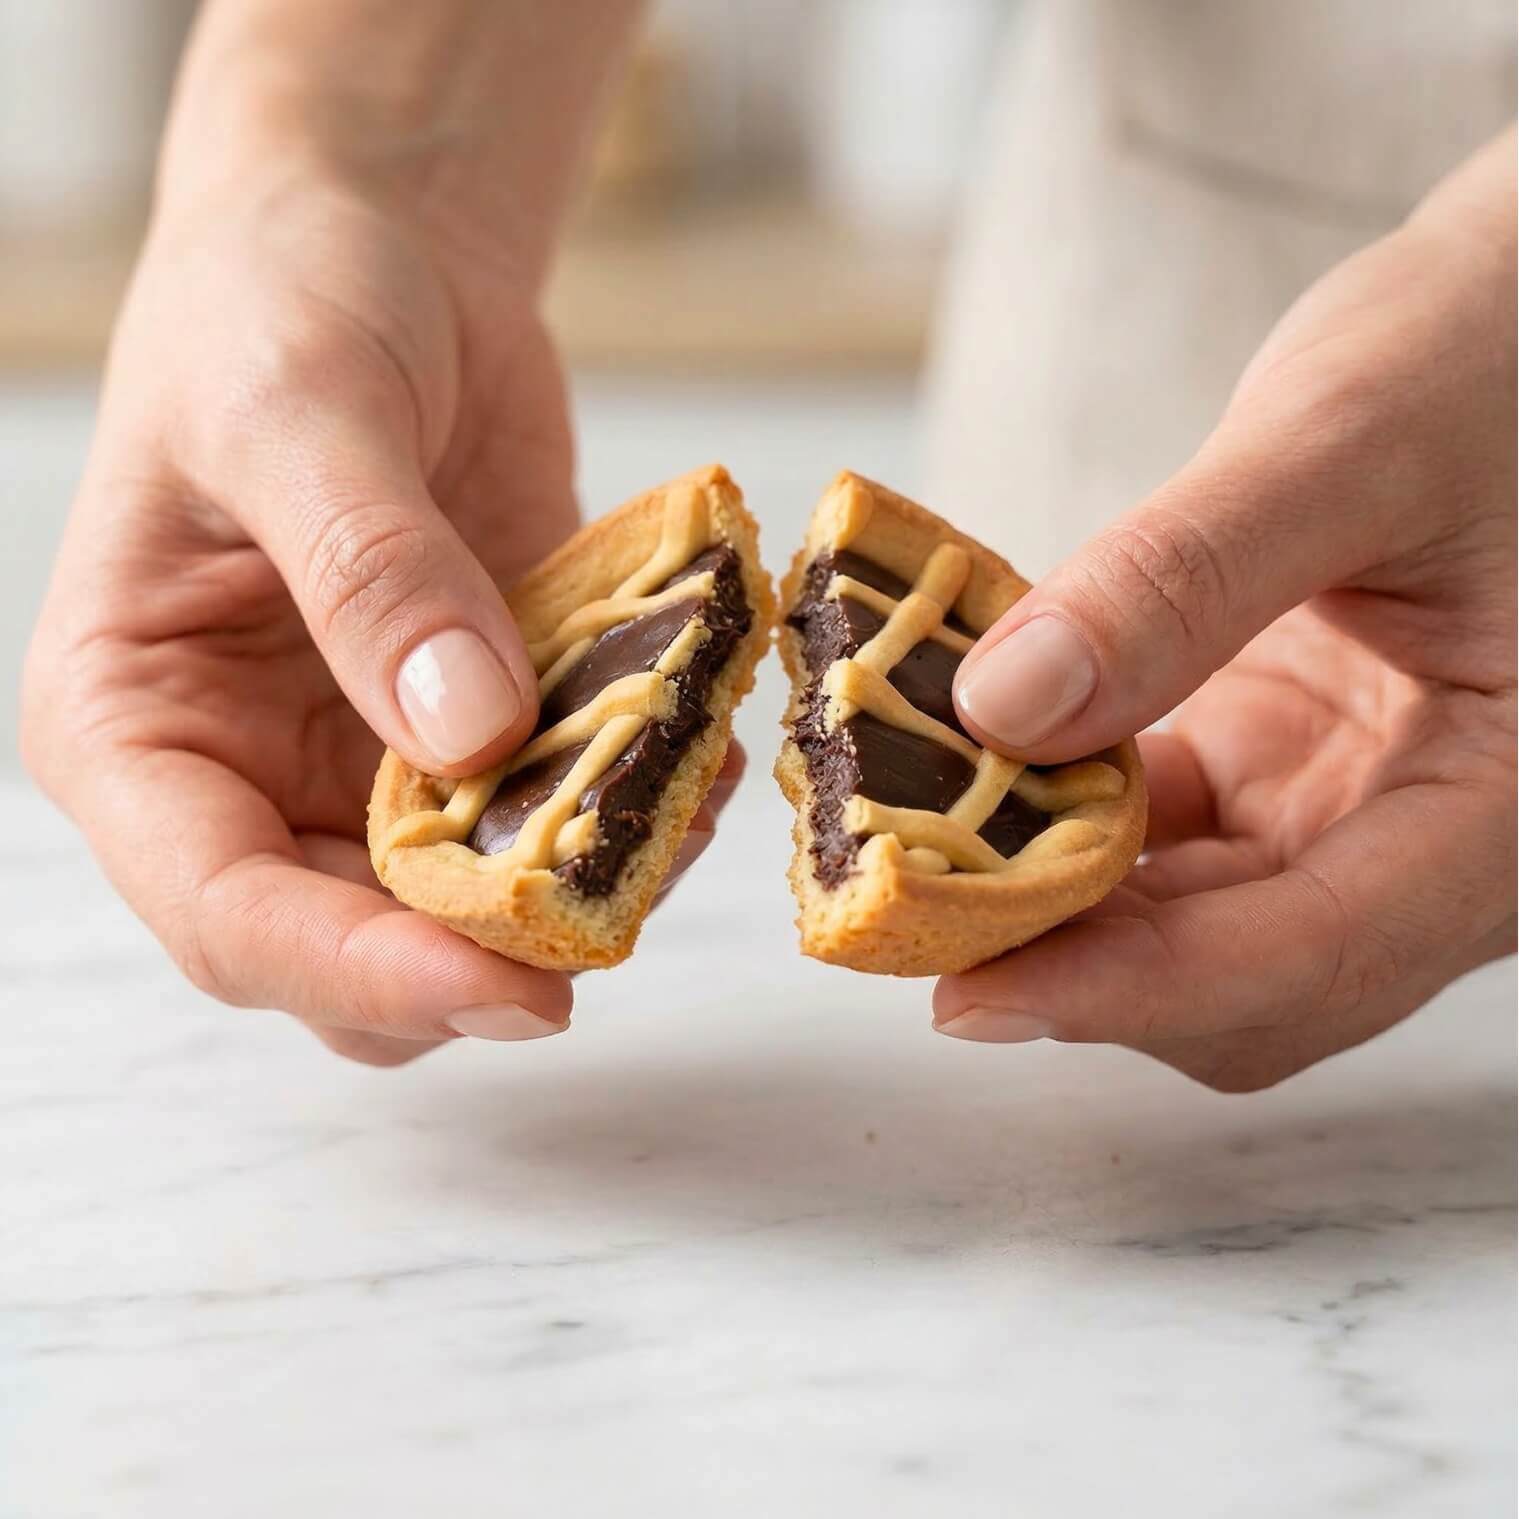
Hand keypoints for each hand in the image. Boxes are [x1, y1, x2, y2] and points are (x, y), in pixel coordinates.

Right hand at [20, 159, 737, 1065]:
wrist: (383, 245)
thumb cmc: (280, 301)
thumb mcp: (297, 410)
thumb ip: (371, 575)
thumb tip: (466, 735)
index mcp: (141, 728)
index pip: (225, 913)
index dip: (362, 972)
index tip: (509, 988)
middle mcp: (250, 773)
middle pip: (349, 950)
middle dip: (477, 960)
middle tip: (605, 928)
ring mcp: (372, 758)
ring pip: (466, 906)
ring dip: (572, 892)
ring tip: (669, 819)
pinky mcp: (483, 724)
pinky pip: (554, 812)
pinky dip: (625, 811)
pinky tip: (685, 759)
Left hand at [939, 130, 1515, 1089]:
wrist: (1510, 322)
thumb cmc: (1488, 352)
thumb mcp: (1345, 442)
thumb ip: (1183, 580)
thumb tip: (1004, 708)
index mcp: (1515, 804)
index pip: (1318, 951)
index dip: (1131, 991)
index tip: (964, 997)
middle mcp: (1442, 845)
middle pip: (1243, 980)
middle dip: (1077, 963)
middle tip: (907, 910)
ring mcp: (1353, 815)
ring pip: (1189, 930)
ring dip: (1054, 902)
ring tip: (915, 848)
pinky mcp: (1281, 775)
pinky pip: (1160, 844)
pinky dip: (1063, 825)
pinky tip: (976, 773)